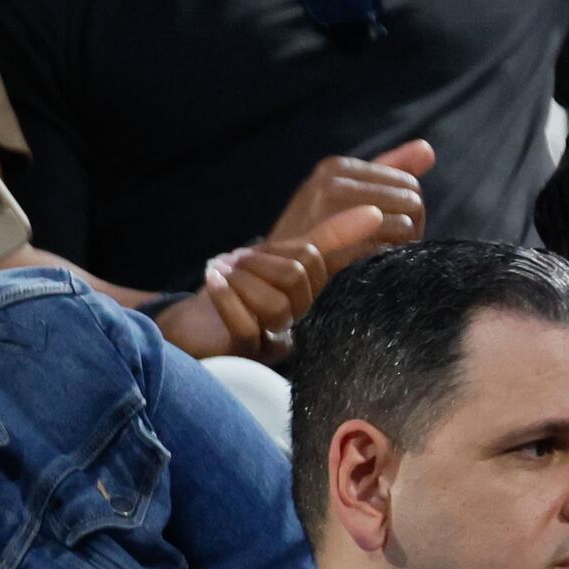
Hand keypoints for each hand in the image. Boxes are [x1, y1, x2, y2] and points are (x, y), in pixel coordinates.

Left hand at [157, 237, 332, 362]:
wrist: (194, 325)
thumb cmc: (243, 290)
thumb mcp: (281, 258)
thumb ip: (326, 239)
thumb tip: (374, 212)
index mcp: (312, 295)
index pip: (312, 259)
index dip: (279, 248)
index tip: (252, 251)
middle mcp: (300, 322)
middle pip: (295, 278)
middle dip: (258, 261)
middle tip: (232, 262)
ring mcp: (274, 342)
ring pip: (276, 306)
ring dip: (240, 280)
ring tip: (220, 274)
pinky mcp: (245, 355)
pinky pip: (246, 328)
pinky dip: (227, 299)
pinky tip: (212, 281)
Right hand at [267, 140, 431, 270]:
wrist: (271, 273)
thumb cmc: (313, 236)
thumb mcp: (345, 196)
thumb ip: (388, 169)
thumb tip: (427, 149)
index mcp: (335, 167)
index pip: (407, 181)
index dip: (406, 208)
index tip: (388, 230)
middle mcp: (332, 181)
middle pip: (411, 197)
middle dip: (410, 225)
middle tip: (387, 246)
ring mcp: (332, 209)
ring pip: (407, 218)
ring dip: (403, 242)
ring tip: (379, 255)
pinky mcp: (338, 237)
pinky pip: (393, 238)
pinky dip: (391, 253)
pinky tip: (372, 263)